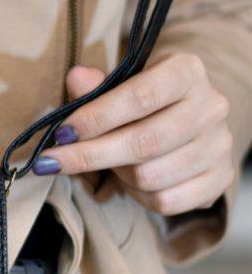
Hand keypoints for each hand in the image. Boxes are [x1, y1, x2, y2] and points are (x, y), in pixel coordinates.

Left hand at [34, 52, 233, 216]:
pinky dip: (139, 197)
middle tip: (54, 162)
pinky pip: (167, 201)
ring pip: (152, 176)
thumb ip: (98, 86)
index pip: (141, 96)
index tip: (63, 133)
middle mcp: (211, 107)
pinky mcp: (220, 178)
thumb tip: (76, 78)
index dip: (97, 117)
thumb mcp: (123, 84)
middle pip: (144, 142)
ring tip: (104, 163)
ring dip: (117, 175)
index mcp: (188, 71)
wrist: (191, 120)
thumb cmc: (147, 101)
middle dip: (91, 155)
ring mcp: (220, 145)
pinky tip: (129, 181)